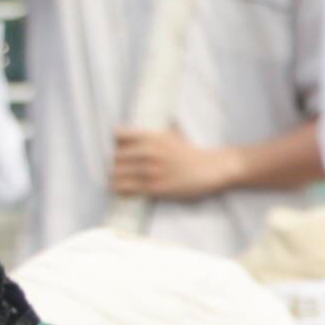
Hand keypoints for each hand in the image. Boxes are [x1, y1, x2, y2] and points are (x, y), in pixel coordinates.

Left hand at [107, 125, 237, 199]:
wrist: (210, 169)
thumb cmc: (191, 153)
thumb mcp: (171, 135)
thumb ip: (152, 135)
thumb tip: (136, 134)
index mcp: (152, 136)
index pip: (117, 135)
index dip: (116, 143)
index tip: (121, 150)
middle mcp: (149, 152)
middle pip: (115, 156)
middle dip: (115, 163)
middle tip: (120, 169)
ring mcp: (151, 170)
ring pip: (117, 173)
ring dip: (114, 177)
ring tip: (117, 180)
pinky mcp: (154, 187)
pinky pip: (126, 188)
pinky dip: (120, 189)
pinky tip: (121, 190)